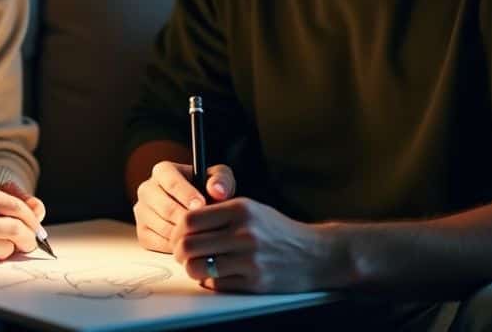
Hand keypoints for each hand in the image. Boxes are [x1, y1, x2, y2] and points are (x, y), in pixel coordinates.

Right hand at [133, 160, 235, 252]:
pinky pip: (156, 243)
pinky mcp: (142, 232)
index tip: (202, 205)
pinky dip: (174, 246)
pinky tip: (190, 243)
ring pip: (161, 227)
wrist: (200, 212)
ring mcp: (142, 212)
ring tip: (202, 236)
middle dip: (186, 219)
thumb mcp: (220, 180)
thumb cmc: (209, 191)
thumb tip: (217, 191)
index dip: (186, 194)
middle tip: (204, 226)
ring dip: (183, 234)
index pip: (170, 181)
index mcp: (163, 171)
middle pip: (165, 207)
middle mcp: (147, 190)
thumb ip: (221, 180)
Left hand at [171, 197, 346, 293]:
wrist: (314, 254)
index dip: (177, 230)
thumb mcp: (251, 209)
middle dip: (178, 252)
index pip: (189, 219)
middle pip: (188, 245)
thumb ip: (219, 212)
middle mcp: (244, 233)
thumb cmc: (278, 230)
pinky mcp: (254, 282)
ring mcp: (249, 259)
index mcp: (240, 209)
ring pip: (197, 268)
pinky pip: (216, 284)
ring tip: (198, 265)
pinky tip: (217, 274)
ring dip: (192, 269)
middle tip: (181, 254)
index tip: (178, 235)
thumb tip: (183, 223)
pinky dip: (211, 280)